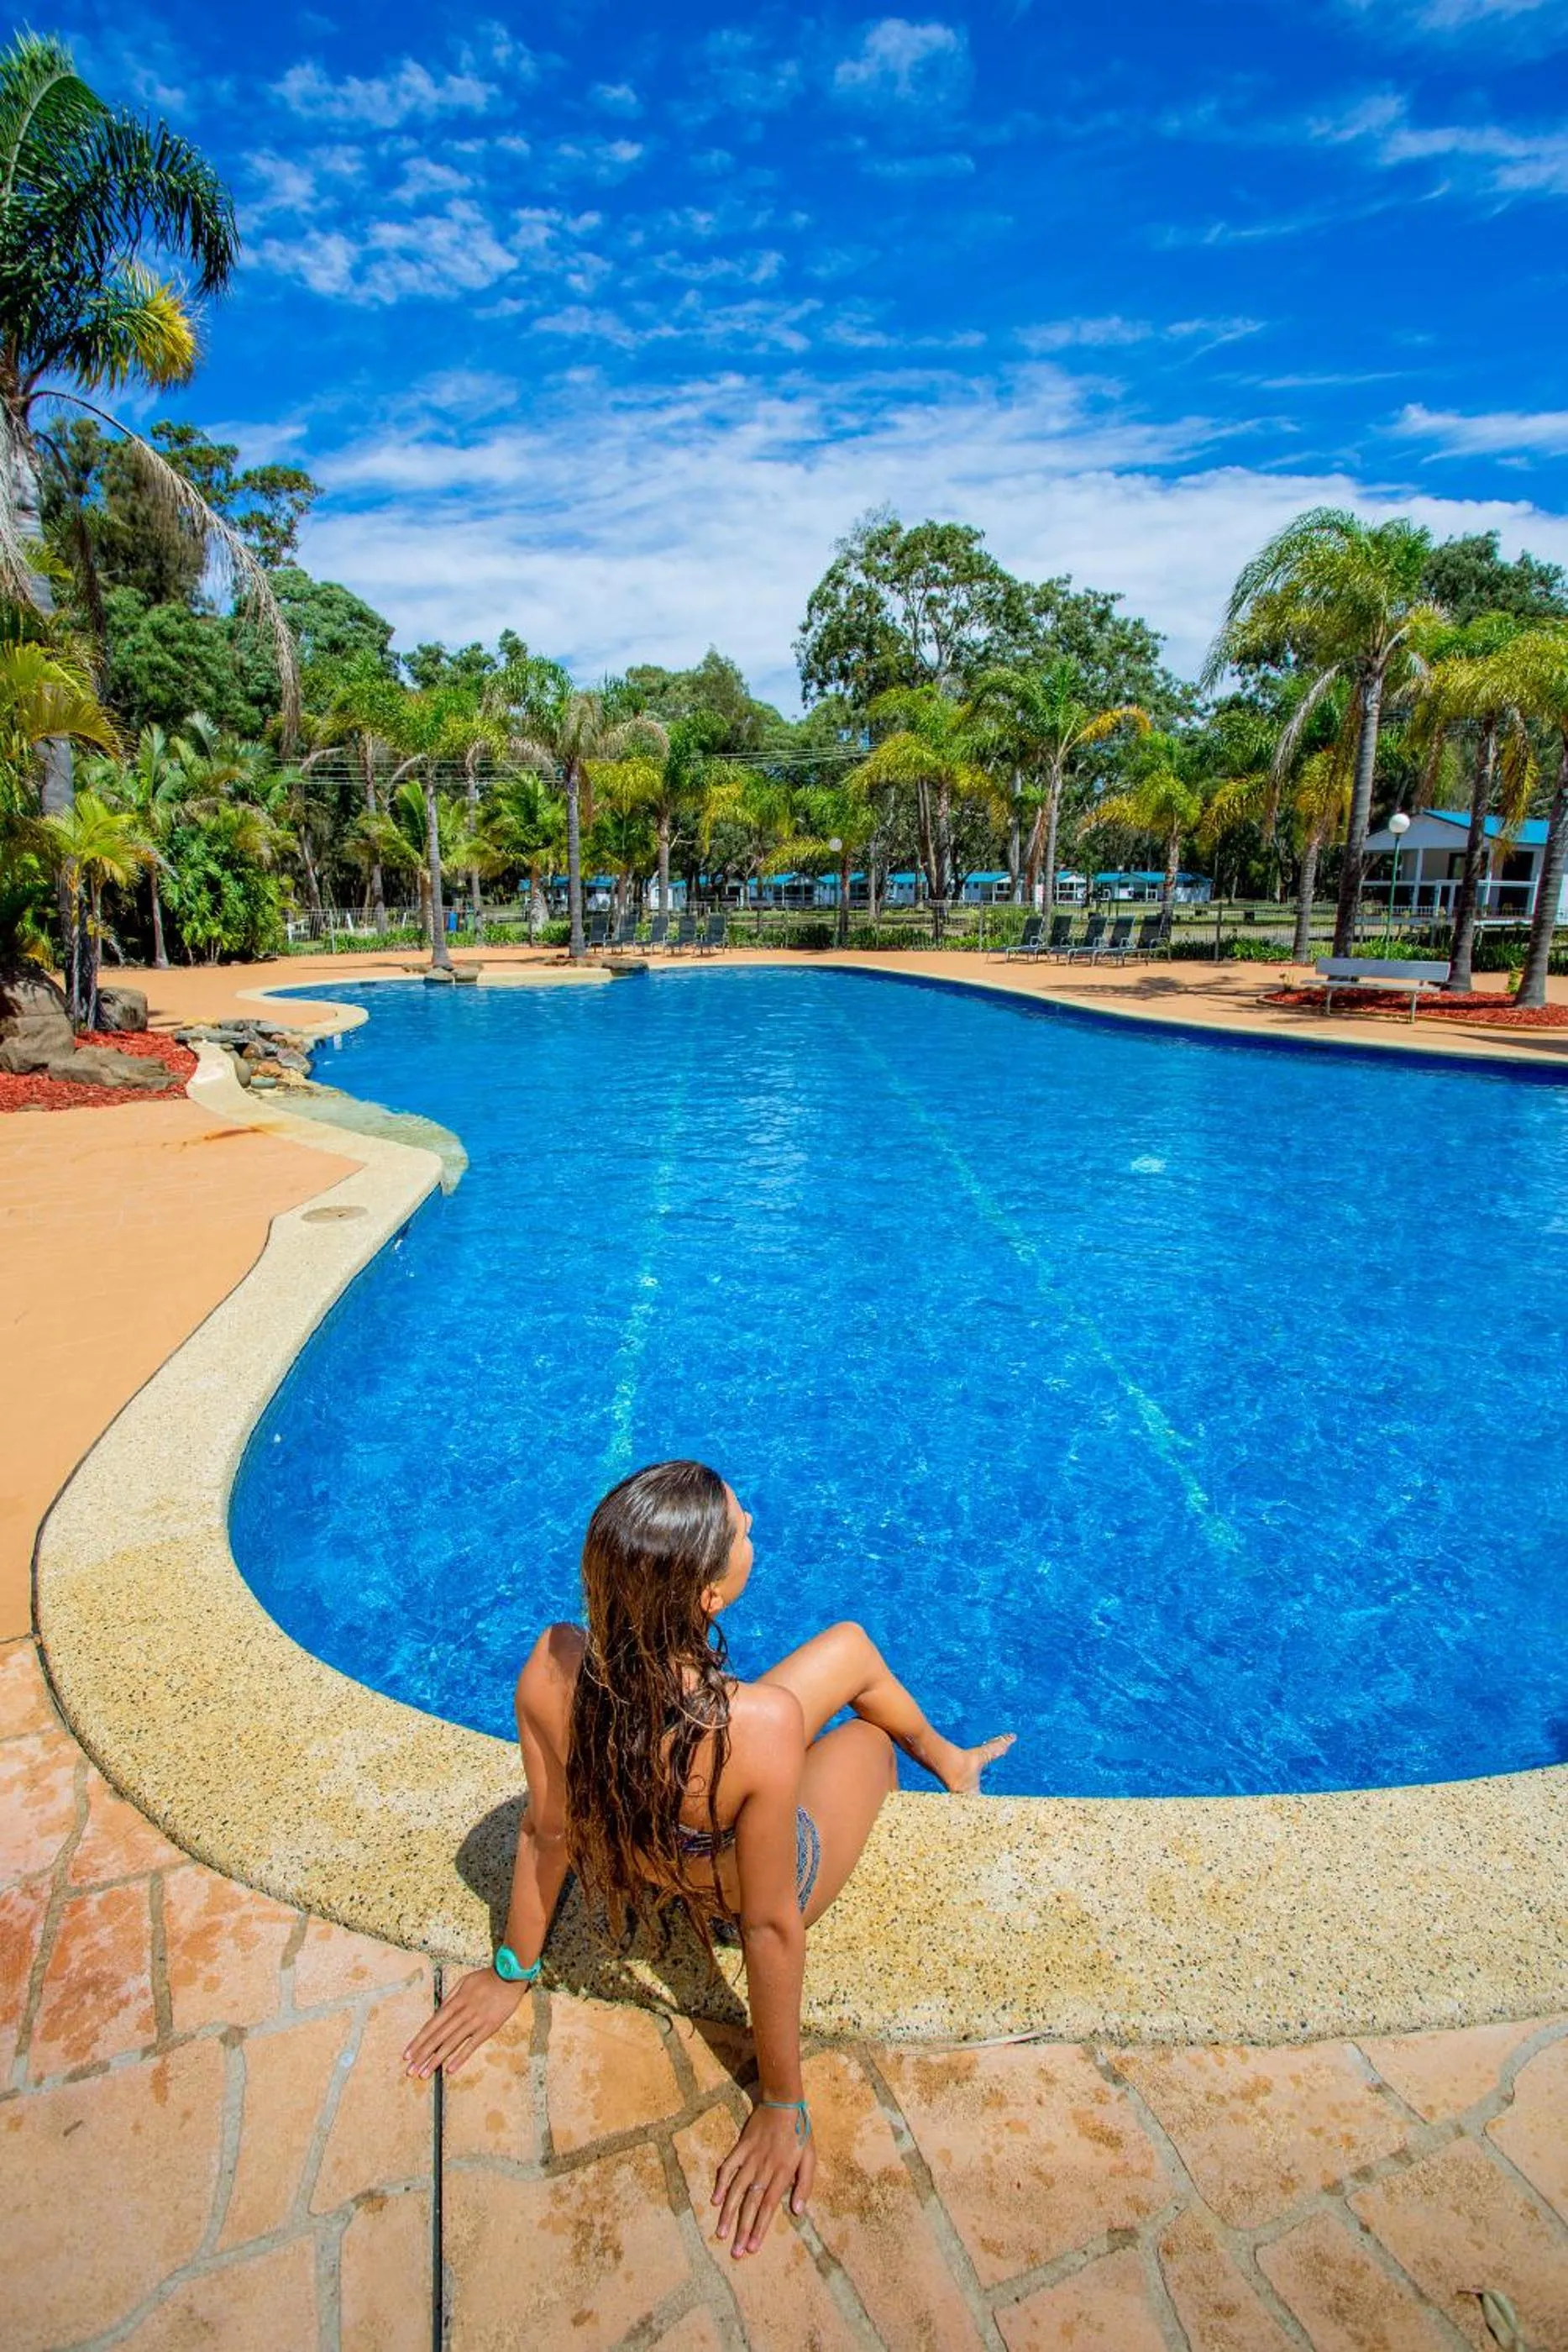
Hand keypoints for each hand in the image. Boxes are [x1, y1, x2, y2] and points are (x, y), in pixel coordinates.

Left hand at [403, 1968, 523, 2078]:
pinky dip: (460, 2058)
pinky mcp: (488, 2028)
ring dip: (436, 2060)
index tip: (407, 2054)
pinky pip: (472, 2045)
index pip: (431, 2025)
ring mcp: (474, 2022)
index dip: (418, 2041)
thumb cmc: (486, 1978)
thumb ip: (450, 1996)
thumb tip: (438, 2010)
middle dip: (422, 2055)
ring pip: (451, 2043)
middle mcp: (462, 2013)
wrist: (510, 1976)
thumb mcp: (464, 1981)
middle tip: (410, 2070)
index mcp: (454, 2002)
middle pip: (438, 2037)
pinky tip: (450, 2069)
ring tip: (424, 2073)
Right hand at [712, 2101, 814, 2257]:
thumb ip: (804, 2185)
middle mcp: (764, 2169)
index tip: (752, 2248)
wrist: (784, 2103)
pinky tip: (715, 2200)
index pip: (769, 2207)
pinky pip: (728, 2167)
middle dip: (742, 2229)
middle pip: (751, 2204)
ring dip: (728, 2213)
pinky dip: (721, 2183)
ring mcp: (750, 2158)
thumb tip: (798, 2212)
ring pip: (736, 2190)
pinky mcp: (740, 2148)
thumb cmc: (800, 2133)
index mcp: (782, 2174)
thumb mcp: (810, 2159)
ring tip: (721, 2233)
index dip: (760, 2228)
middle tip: (735, 2251)